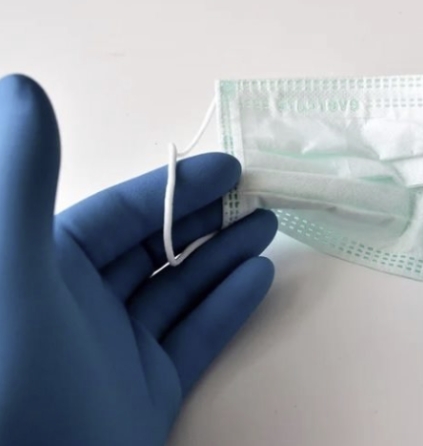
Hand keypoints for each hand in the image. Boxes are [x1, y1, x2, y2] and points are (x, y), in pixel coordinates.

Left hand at [0, 75, 277, 443]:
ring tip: (269, 225)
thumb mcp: (15, 270)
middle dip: (206, 219)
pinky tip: (259, 277)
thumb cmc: (14, 370)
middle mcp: (82, 303)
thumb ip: (24, 181)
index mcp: (47, 266)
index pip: (121, 213)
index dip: (173, 188)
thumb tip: (23, 86)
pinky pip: (195, 339)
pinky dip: (228, 307)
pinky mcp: (149, 391)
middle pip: (156, 248)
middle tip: (258, 196)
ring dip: (224, 255)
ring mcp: (119, 349)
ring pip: (180, 289)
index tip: (228, 168)